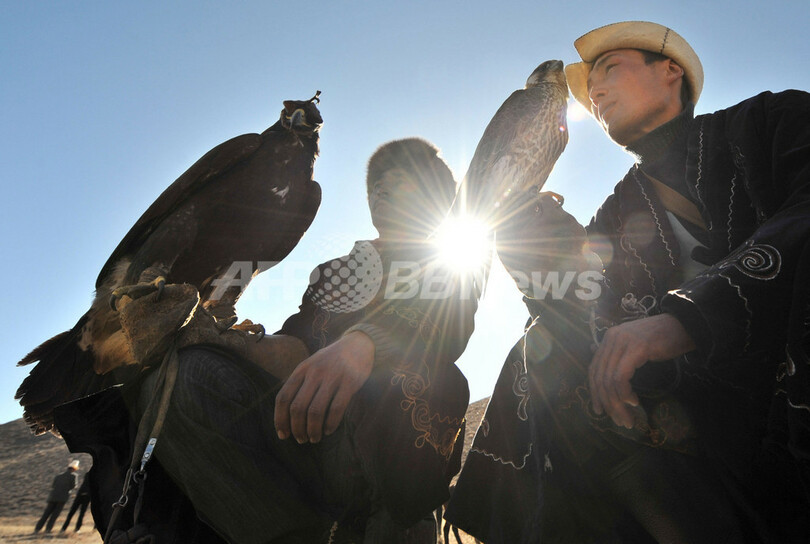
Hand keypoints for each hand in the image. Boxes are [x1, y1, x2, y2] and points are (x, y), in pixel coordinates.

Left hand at [274, 331, 374, 443]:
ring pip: (315, 411)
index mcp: (302, 369)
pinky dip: (330, 423)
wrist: (359, 343)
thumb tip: (286, 414)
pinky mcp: (350, 382)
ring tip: (314, 438)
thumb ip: (300, 383)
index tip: (282, 435)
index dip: (280, 419)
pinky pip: (336, 408)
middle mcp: (314, 373)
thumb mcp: (311, 365)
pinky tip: (329, 430)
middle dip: (297, 428)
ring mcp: (332, 377)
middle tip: (301, 439)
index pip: (284, 397)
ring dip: (312, 430)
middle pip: (298, 407)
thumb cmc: (332, 360)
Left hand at [588, 313, 694, 427]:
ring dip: (617, 403)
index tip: (598, 410)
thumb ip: (617, 357)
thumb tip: (599, 371)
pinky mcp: (636, 348)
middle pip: (600, 377)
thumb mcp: (634, 347)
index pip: (593, 369)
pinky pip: (621, 377)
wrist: (684, 326)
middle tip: (617, 420)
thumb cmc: (662, 340)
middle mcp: (611, 339)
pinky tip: (633, 401)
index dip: (594, 392)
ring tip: (627, 418)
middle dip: (606, 402)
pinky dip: (624, 393)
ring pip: (610, 380)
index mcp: (608, 339)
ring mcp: (623, 342)